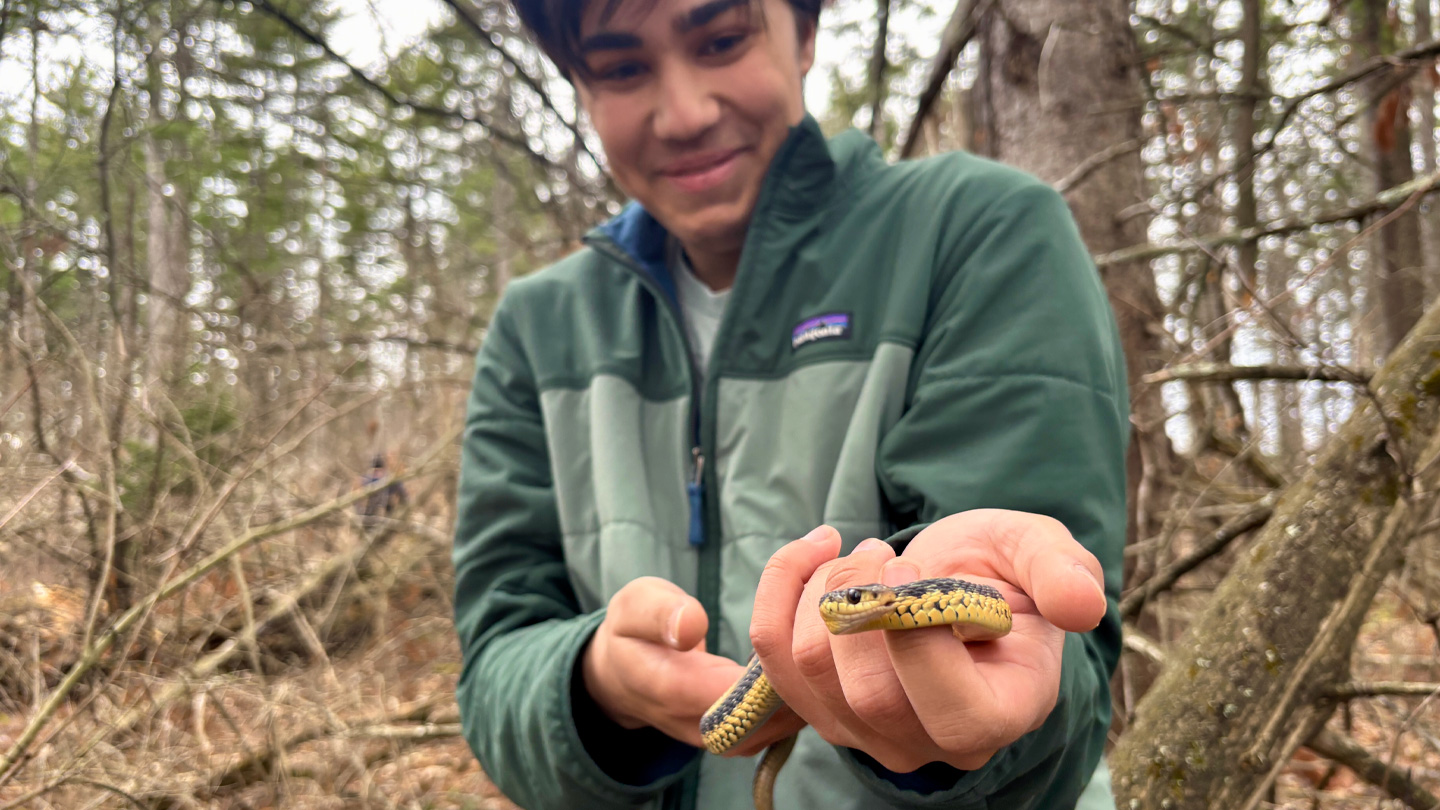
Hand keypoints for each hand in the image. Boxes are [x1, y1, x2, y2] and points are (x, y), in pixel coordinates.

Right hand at [581, 576, 802, 754]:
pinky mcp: (745, 739)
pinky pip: (784, 724)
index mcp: (673, 690)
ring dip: (810, 684)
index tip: (803, 614)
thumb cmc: (634, 632)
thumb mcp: (635, 605)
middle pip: (773, 713)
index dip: (779, 656)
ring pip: (786, 723)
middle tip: (827, 623)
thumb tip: (690, 626)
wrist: (623, 677)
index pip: (740, 690)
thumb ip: (660, 613)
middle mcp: (704, 727)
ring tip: (822, 638)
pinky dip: (804, 694)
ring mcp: (727, 740)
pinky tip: (811, 659)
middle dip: (805, 670)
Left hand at [749, 512, 1107, 772]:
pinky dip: (781, 584)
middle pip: (869, 695)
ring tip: (865, 554)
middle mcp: (931, 742)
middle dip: (862, 601)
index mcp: (1000, 713)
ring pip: (810, 668)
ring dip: (824, 587)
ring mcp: (867, 733)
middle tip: (884, 550)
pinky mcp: (818, 706)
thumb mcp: (1038, 553)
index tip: (911, 568)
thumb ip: (1062, 572)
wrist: (953, 578)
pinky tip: (817, 549)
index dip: (917, 635)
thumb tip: (1081, 606)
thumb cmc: (1002, 570)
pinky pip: (769, 652)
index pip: (952, 710)